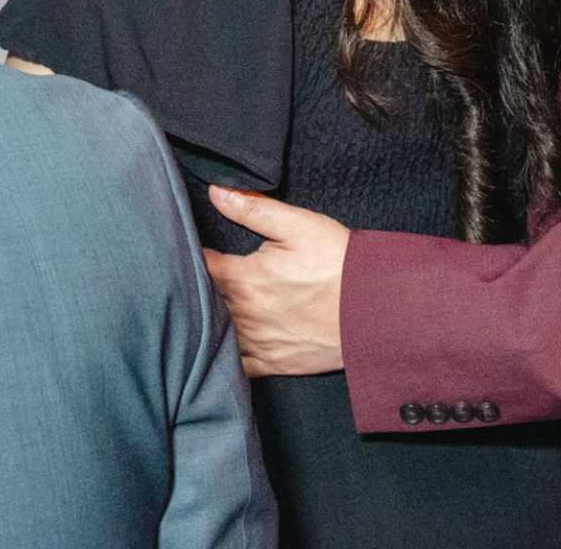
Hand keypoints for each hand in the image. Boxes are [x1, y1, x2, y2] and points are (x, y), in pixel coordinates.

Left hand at [203, 186, 349, 375]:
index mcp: (245, 279)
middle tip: (186, 277)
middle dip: (194, 288)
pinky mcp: (274, 364)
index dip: (190, 253)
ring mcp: (259, 343)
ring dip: (206, 321)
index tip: (184, 246)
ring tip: (201, 309)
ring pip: (216, 334)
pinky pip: (237, 367)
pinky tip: (222, 345)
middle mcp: (245, 315)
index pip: (200, 265)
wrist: (377, 310)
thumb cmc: (340, 263)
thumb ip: (253, 208)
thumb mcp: (300, 225)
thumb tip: (215, 193)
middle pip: (203, 301)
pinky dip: (224, 356)